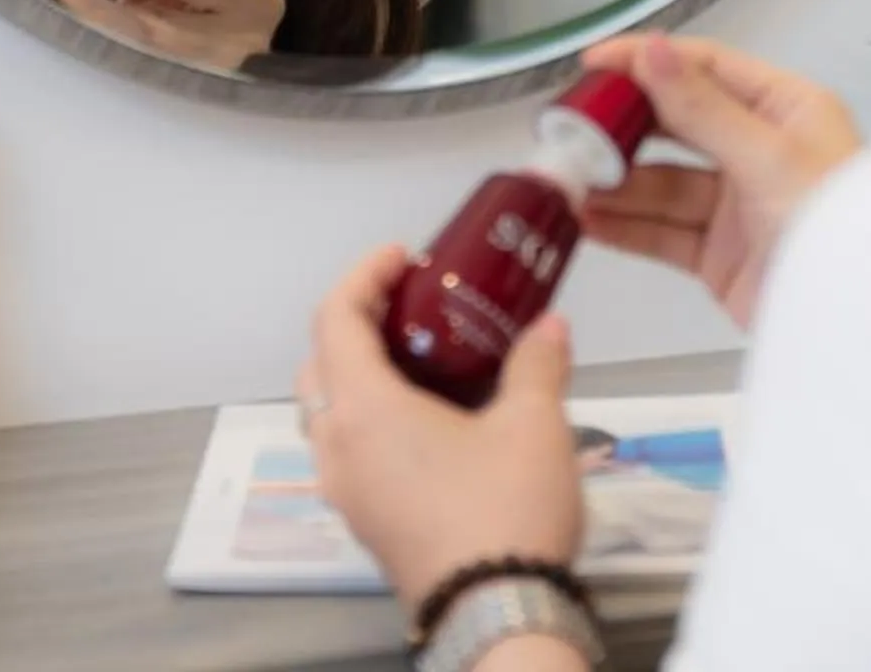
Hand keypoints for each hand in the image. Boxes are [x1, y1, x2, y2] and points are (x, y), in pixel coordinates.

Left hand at [296, 246, 583, 611]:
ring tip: (423, 362)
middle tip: (412, 306)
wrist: (499, 613)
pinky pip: (349, 452)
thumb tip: (550, 325)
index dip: (364, 275)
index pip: (334, 318)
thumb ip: (537, 363)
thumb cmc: (505, 508)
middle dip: (357, 324)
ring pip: (328, 414)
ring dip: (360, 376)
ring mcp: (346, 491)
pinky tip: (431, 421)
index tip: (404, 257)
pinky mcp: (366, 523)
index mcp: (362, 410)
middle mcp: (337, 448)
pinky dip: (371, 419)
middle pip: (320, 365)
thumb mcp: (534, 425)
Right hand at [576, 32, 861, 329]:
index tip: (593, 63)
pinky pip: (663, 233)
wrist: (862, 321)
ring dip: (615, 183)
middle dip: (623, 128)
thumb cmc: (835, 223)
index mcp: (786, 109)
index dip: (648, 62)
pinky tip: (587, 221)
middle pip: (678, 126)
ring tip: (567, 181)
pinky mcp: (721, 257)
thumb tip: (650, 50)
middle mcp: (760, 150)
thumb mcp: (768, 157)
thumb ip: (701, 109)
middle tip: (568, 127)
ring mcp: (738, 206)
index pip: (707, 68)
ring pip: (663, 184)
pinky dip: (625, 228)